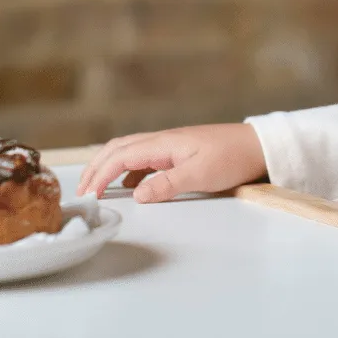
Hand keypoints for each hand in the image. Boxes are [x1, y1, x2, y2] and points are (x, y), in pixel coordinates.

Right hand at [75, 123, 267, 202]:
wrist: (256, 146)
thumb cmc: (231, 157)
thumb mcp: (200, 174)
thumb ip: (167, 184)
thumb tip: (136, 194)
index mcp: (163, 143)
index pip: (121, 155)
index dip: (100, 174)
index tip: (87, 196)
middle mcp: (162, 141)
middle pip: (118, 148)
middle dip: (96, 166)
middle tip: (81, 191)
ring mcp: (169, 146)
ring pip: (129, 151)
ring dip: (109, 167)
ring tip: (96, 188)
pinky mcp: (177, 154)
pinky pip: (144, 160)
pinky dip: (128, 171)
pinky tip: (130, 187)